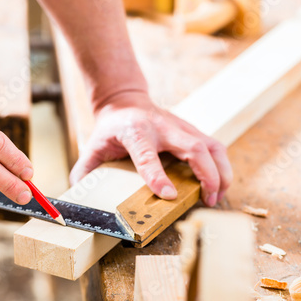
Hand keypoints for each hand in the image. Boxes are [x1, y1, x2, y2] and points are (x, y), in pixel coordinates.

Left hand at [69, 92, 232, 205]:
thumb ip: (85, 170)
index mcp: (135, 132)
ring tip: (218, 195)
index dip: (158, 176)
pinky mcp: (191, 129)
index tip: (169, 196)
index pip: (148, 155)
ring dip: (221, 172)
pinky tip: (220, 182)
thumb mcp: (93, 146)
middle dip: (207, 175)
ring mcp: (180, 127)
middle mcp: (162, 128)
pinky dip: (222, 165)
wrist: (126, 100)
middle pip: (194, 148)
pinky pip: (215, 146)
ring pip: (212, 146)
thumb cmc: (111, 127)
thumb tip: (78, 196)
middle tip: (208, 199)